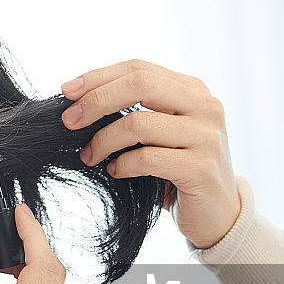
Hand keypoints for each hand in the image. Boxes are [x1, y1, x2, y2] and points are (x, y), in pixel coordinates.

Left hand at [60, 59, 240, 248]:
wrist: (216, 214)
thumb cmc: (176, 170)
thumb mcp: (159, 132)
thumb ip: (135, 110)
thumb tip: (79, 101)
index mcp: (192, 90)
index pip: (138, 69)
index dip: (98, 77)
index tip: (67, 91)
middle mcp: (205, 106)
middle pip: (140, 84)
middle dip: (96, 100)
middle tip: (70, 121)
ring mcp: (206, 136)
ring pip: (139, 124)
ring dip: (104, 140)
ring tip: (90, 156)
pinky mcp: (202, 168)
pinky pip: (148, 158)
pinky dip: (123, 164)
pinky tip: (115, 171)